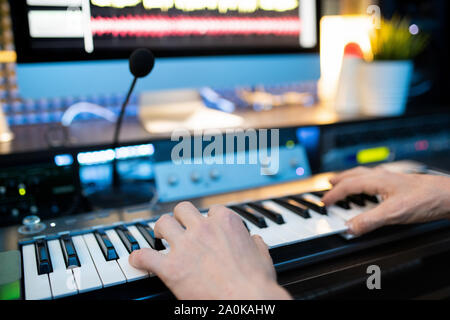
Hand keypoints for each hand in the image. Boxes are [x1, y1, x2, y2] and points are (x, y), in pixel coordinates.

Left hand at [129, 202, 290, 299]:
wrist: (246, 303)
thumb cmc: (256, 283)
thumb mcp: (262, 256)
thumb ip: (255, 244)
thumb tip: (255, 241)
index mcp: (226, 223)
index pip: (212, 210)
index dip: (209, 219)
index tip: (207, 226)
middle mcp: (203, 229)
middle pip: (183, 209)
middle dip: (180, 217)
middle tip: (179, 226)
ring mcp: (185, 247)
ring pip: (162, 223)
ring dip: (160, 229)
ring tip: (159, 236)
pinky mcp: (170, 268)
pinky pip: (145, 256)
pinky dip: (139, 258)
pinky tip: (138, 260)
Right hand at [322, 167, 449, 235]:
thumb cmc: (427, 199)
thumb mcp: (394, 214)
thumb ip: (369, 221)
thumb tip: (349, 227)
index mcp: (377, 180)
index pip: (348, 185)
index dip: (334, 194)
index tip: (325, 202)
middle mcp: (383, 176)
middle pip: (354, 175)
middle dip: (339, 180)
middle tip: (329, 185)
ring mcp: (392, 179)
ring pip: (365, 175)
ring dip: (351, 179)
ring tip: (344, 183)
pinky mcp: (400, 184)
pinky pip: (375, 179)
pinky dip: (365, 182)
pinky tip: (372, 189)